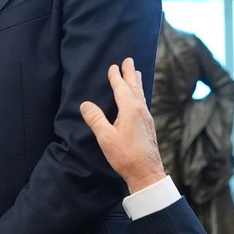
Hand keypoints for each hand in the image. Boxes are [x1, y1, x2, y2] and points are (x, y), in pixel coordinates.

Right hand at [80, 58, 166, 192]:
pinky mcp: (148, 126)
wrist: (147, 173)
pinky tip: (139, 100)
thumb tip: (85, 104)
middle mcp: (140, 110)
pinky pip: (143, 103)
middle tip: (130, 60)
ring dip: (137, 82)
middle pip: (134, 87)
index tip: (114, 66)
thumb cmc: (126, 156)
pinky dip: (139, 94)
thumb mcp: (106, 137)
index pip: (121, 88)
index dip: (116, 77)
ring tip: (137, 74)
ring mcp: (146, 118)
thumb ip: (95, 119)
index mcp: (130, 109)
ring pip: (141, 94)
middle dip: (130, 73)